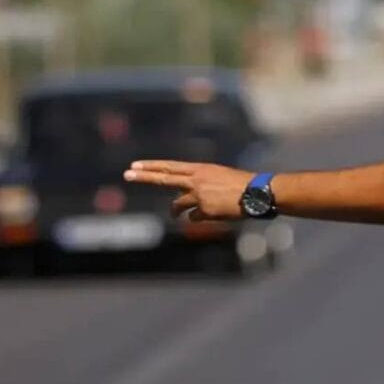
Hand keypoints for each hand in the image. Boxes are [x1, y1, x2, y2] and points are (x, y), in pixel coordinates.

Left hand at [124, 160, 252, 220]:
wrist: (256, 193)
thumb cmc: (242, 185)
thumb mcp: (219, 177)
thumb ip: (201, 184)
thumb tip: (190, 198)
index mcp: (200, 169)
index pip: (170, 167)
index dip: (152, 166)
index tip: (136, 165)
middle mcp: (196, 180)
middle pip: (164, 178)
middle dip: (144, 177)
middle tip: (127, 174)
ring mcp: (199, 195)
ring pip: (178, 205)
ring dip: (175, 210)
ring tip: (174, 214)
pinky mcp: (205, 210)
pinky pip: (195, 217)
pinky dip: (200, 218)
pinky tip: (211, 215)